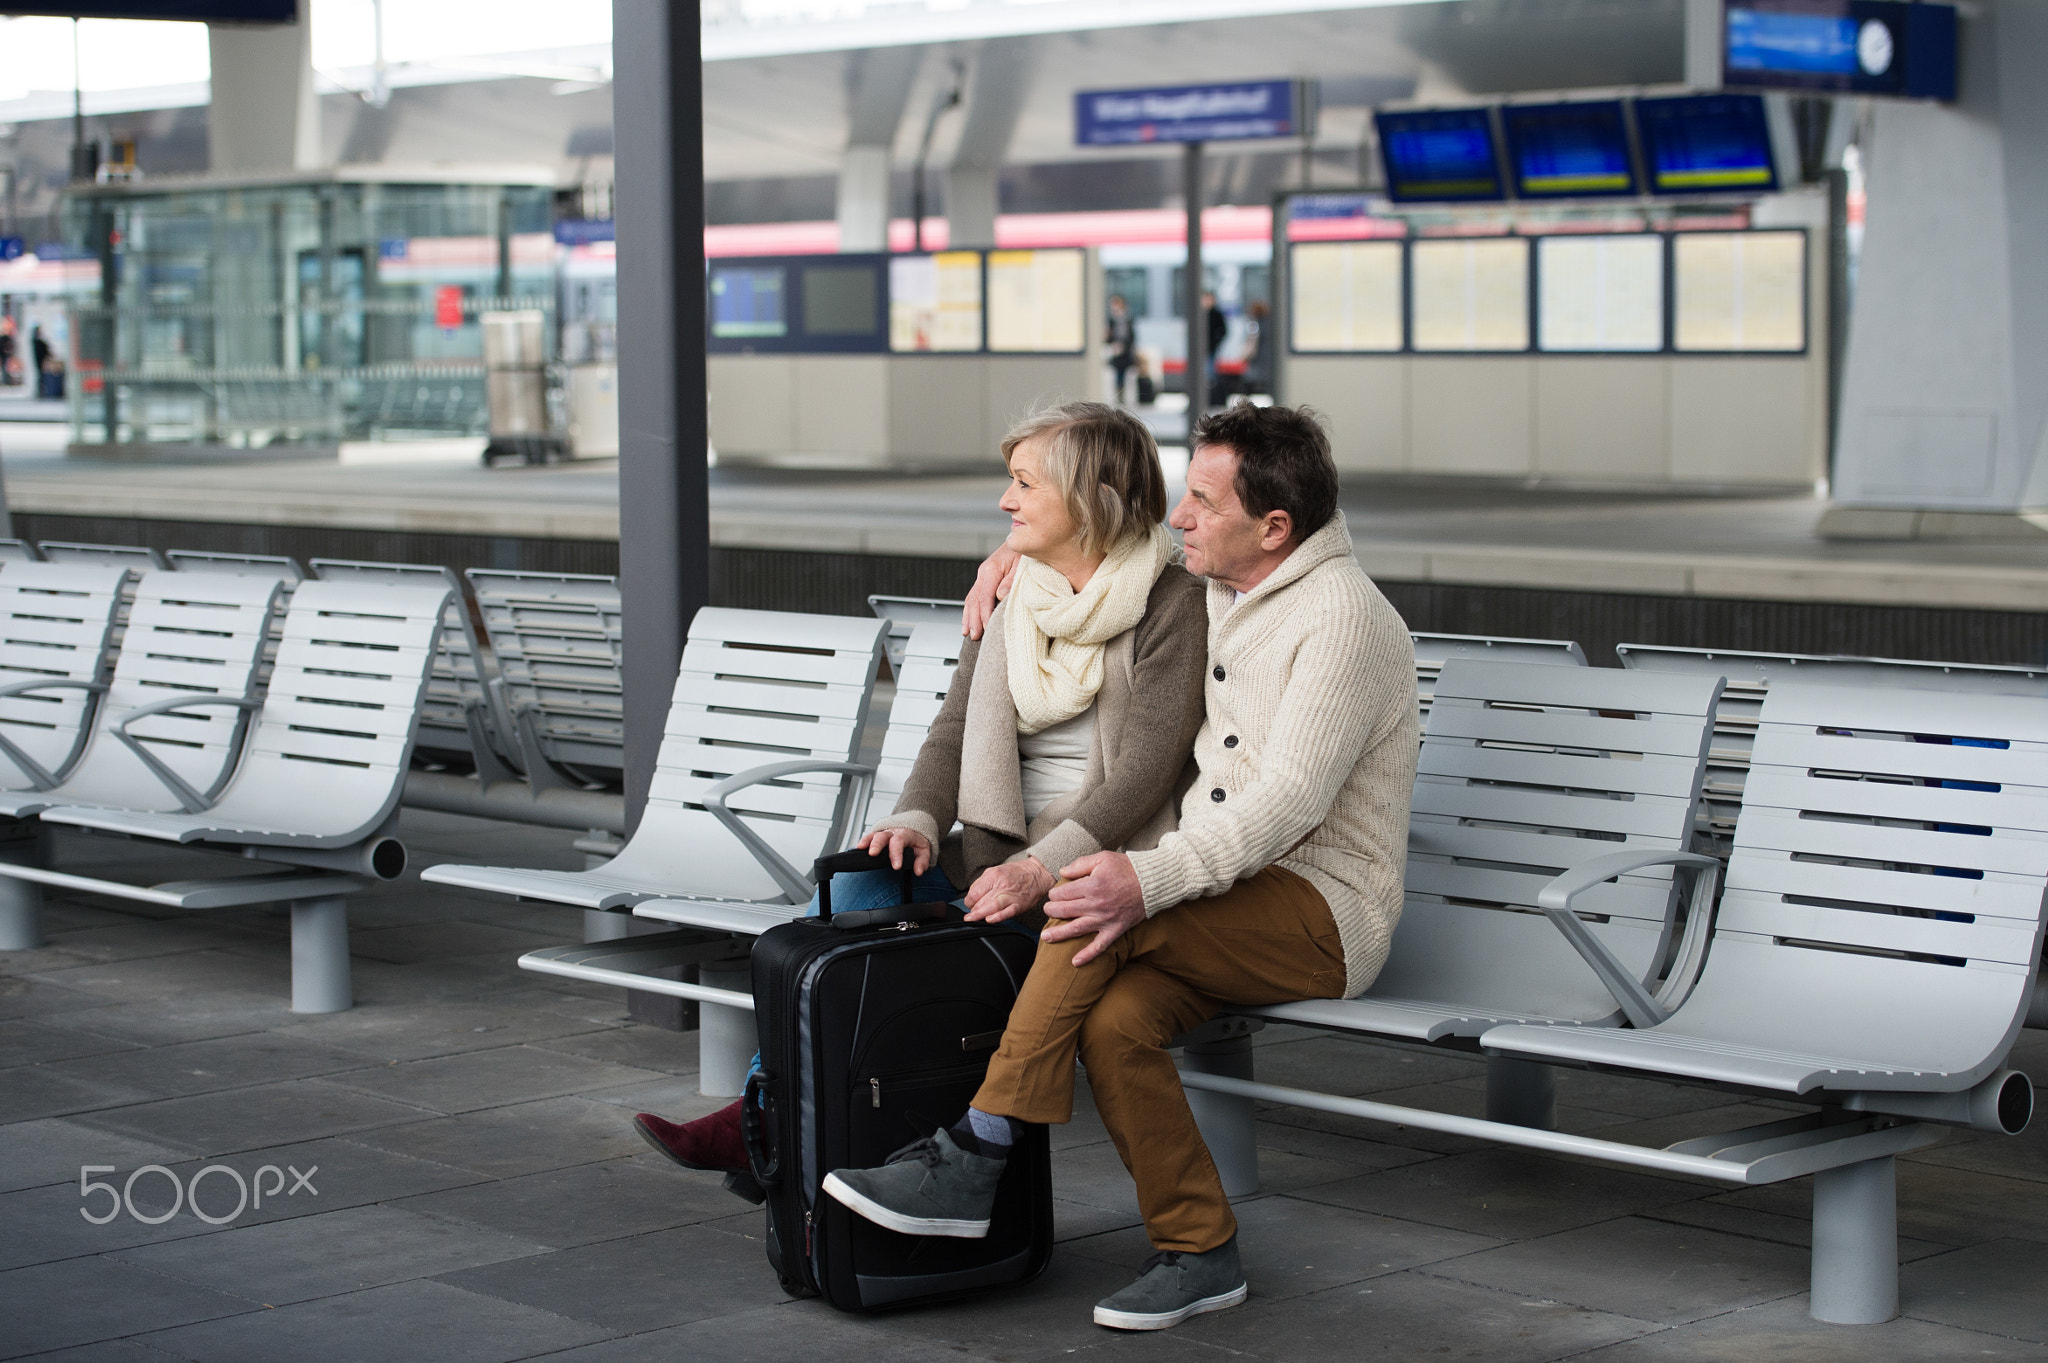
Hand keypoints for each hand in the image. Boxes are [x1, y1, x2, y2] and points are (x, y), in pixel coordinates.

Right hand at [859, 827, 931, 876]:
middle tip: (873, 854)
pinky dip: (863, 842)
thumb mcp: (924, 851)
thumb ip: (922, 861)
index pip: (900, 842)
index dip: (897, 854)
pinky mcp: (876, 836)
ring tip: (860, 848)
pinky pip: (868, 837)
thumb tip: (918, 871)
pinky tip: (857, 849)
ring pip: (873, 834)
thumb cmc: (917, 843)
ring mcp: (883, 833)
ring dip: (867, 841)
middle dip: (877, 844)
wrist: (914, 830)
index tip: (896, 866)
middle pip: (883, 835)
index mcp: (905, 834)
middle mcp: (892, 832)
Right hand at [962, 546, 1022, 639]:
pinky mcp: (985, 578)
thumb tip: (1000, 596)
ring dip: (968, 616)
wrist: (1024, 539)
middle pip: (974, 600)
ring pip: (971, 599)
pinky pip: (974, 595)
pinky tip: (969, 620)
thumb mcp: (1022, 565)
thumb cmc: (1025, 552)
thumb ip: (1011, 581)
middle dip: (973, 619)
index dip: (984, 615)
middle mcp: (984, 572)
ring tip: (967, 632)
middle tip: (974, 635)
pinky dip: (970, 609)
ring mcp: (983, 575)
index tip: (986, 628)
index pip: (984, 597)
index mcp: (991, 570)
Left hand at [963, 857, 1056, 923]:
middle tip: (972, 913)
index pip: (974, 893)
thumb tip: (972, 897)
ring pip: (991, 907)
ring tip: (972, 919)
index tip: (970, 904)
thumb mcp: (995, 870)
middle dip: (974, 909)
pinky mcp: (1019, 905)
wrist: (1037, 873)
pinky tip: (989, 919)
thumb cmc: (1016, 873)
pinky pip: (1006, 912)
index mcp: (993, 876)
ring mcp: (1010, 896)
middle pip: (980, 901)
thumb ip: (982, 883)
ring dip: (979, 915)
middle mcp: (1001, 885)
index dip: (969, 901)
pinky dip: (997, 917)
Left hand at [1041, 851, 1145, 965]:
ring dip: (1059, 934)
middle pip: (1065, 911)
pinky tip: (1075, 962)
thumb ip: (1080, 864)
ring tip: (1045, 938)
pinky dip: (1088, 955)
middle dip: (1052, 911)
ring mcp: (1105, 919)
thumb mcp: (1103, 858)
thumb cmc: (1127, 868)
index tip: (1054, 894)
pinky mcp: (1115, 929)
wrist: (1153, 882)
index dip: (1054, 894)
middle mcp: (1096, 905)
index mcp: (1091, 886)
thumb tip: (1062, 871)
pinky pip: (1100, 945)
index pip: (1063, 893)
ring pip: (1076, 929)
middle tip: (1047, 911)